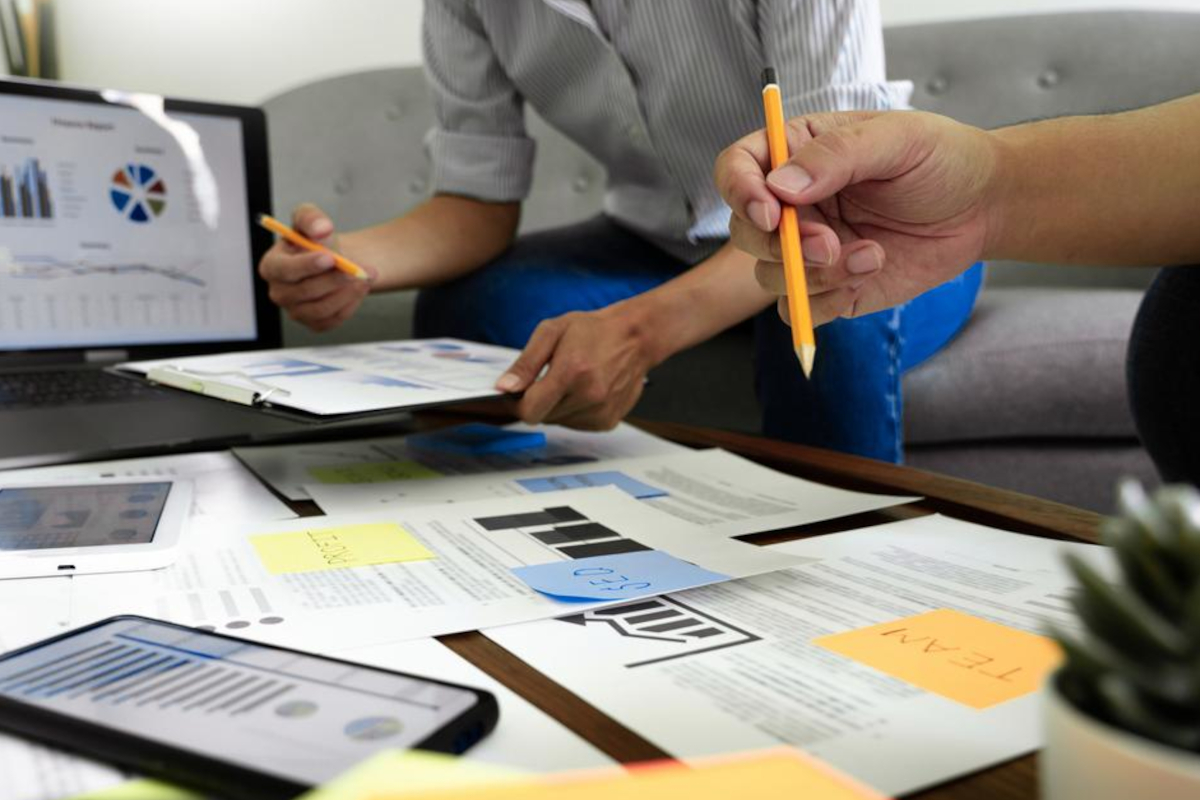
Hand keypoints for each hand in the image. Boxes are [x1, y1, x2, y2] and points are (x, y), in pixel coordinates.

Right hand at [257, 203, 376, 331]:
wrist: (333, 259)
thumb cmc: (315, 240)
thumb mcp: (310, 219)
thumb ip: (312, 218)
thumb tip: (322, 228)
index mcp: (271, 266)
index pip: (285, 270)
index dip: (307, 265)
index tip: (330, 258)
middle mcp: (279, 292)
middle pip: (306, 292)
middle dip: (336, 279)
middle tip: (359, 269)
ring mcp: (295, 311)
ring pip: (322, 309)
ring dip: (348, 292)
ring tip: (366, 275)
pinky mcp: (314, 323)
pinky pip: (333, 319)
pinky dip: (351, 304)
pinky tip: (359, 288)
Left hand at [494, 307, 655, 430]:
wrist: (636, 337)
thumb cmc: (594, 330)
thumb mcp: (552, 332)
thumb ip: (525, 363)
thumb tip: (504, 387)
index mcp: (571, 372)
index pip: (530, 410)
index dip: (517, 403)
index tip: (517, 393)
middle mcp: (588, 396)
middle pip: (543, 417)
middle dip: (538, 401)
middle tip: (549, 378)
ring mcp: (601, 411)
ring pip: (559, 422)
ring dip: (557, 406)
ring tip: (571, 381)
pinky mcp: (608, 421)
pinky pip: (576, 424)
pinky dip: (574, 411)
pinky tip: (583, 391)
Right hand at [715, 110, 998, 324]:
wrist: (983, 207)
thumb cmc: (941, 159)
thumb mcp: (896, 139)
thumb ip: (837, 156)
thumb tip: (780, 187)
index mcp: (797, 154)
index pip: (737, 168)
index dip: (739, 190)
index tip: (769, 211)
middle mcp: (793, 203)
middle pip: (745, 230)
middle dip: (782, 245)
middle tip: (828, 245)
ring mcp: (807, 249)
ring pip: (769, 275)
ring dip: (814, 275)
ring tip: (871, 255)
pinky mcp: (828, 288)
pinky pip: (798, 309)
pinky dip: (827, 302)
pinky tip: (870, 273)